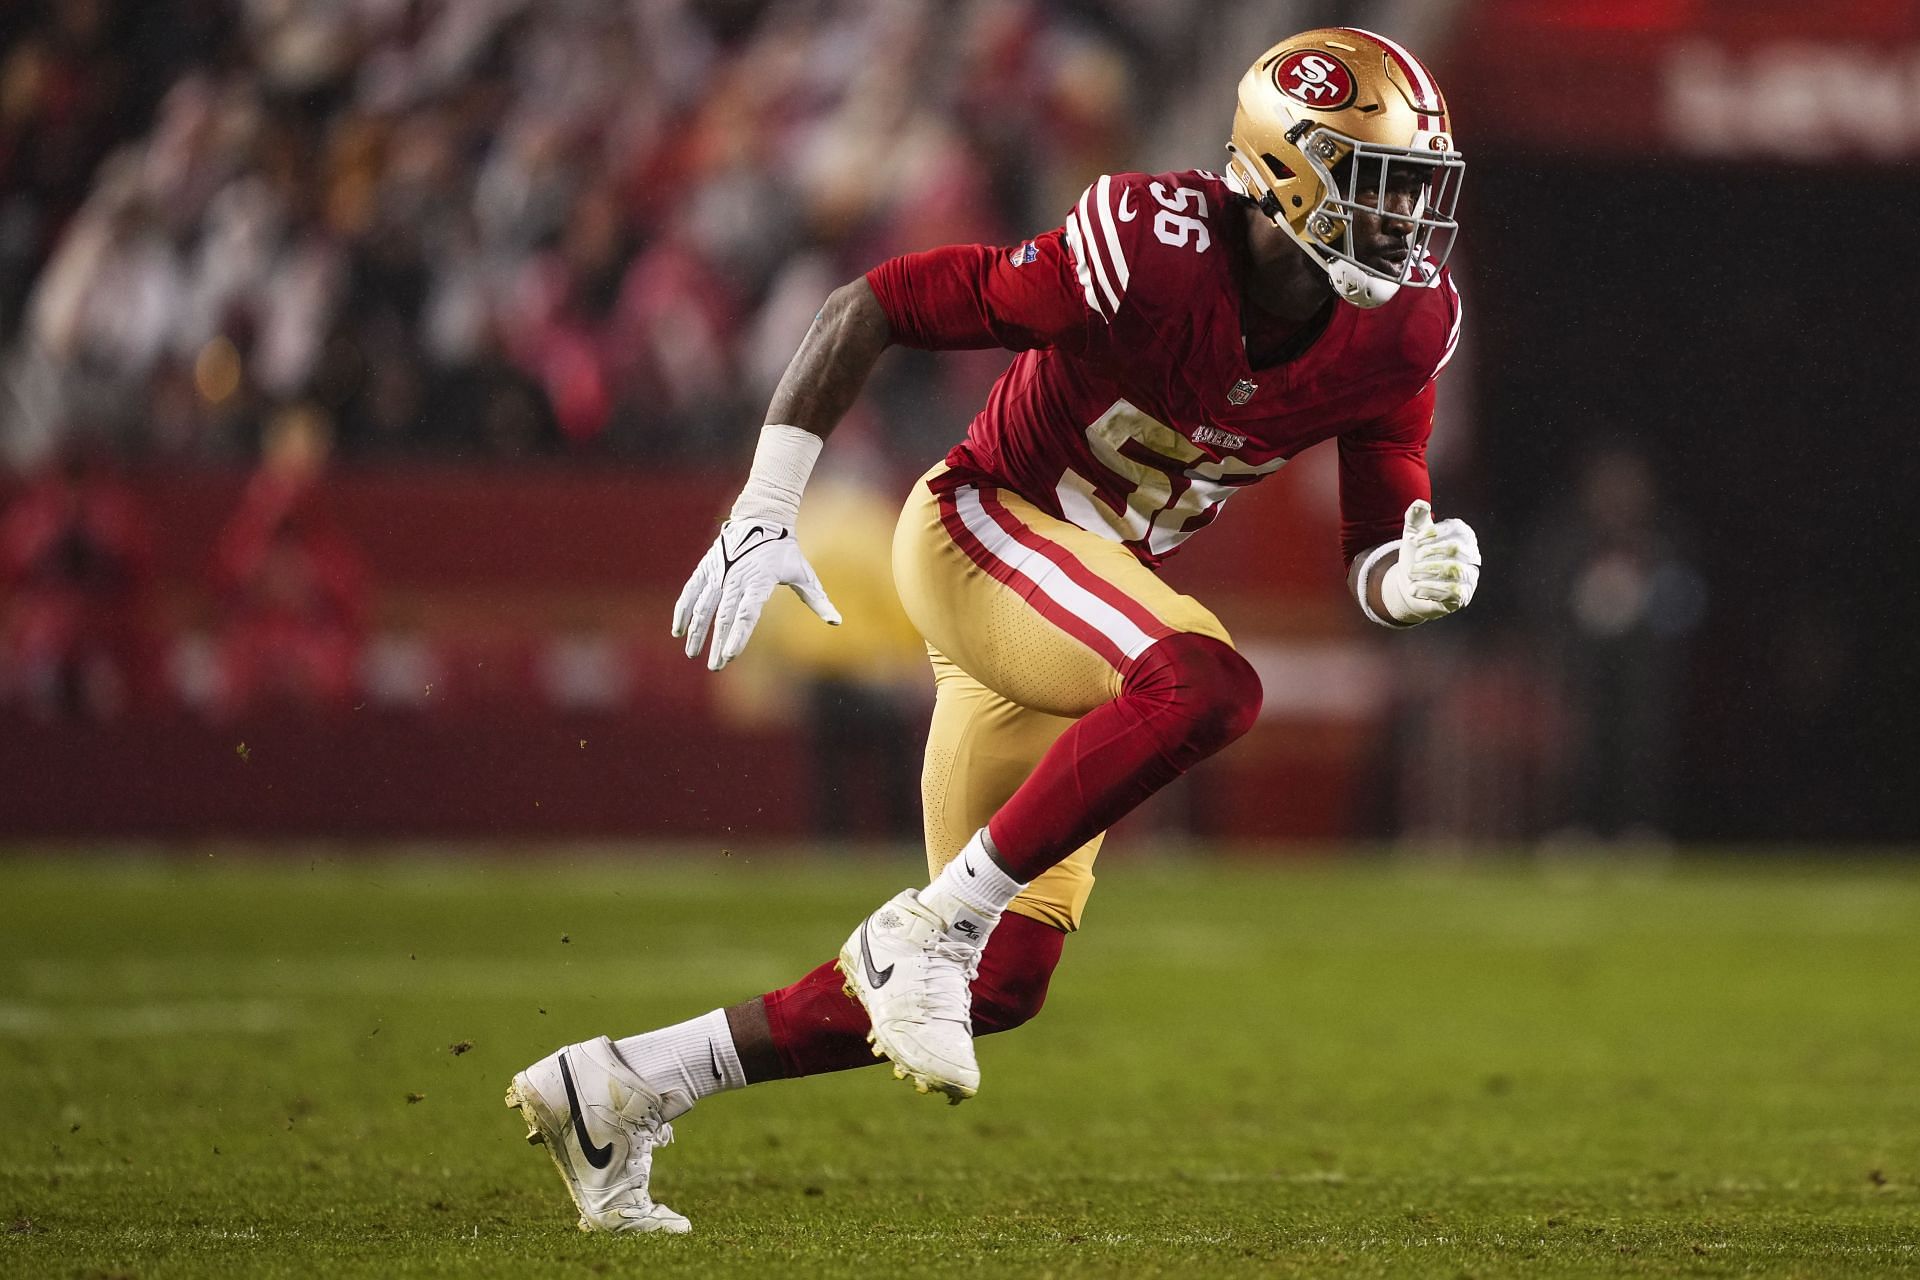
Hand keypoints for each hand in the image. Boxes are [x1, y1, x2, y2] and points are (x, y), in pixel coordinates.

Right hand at [671, 520, 840, 670]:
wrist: (760, 517)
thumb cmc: (785, 549)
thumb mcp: (804, 572)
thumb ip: (817, 599)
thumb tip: (836, 622)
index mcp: (760, 580)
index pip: (748, 613)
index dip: (739, 635)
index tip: (732, 655)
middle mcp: (736, 577)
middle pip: (724, 616)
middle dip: (718, 642)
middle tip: (716, 666)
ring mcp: (719, 572)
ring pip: (704, 606)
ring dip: (698, 631)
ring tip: (693, 653)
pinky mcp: (707, 567)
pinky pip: (691, 591)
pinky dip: (684, 610)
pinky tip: (678, 630)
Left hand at [1380, 499, 1480, 623]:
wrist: (1409, 586)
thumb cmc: (1416, 556)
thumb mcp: (1412, 534)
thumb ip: (1415, 517)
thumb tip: (1420, 504)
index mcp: (1462, 535)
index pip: (1457, 529)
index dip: (1434, 533)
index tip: (1413, 540)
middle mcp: (1471, 555)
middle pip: (1456, 549)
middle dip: (1430, 553)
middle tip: (1413, 560)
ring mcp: (1470, 576)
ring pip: (1456, 570)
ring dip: (1428, 571)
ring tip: (1410, 574)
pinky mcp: (1463, 596)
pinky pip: (1454, 592)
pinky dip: (1430, 590)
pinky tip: (1413, 589)